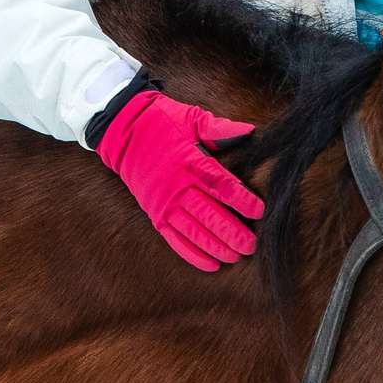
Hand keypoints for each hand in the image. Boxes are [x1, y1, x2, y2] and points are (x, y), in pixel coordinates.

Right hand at [96, 88, 264, 270]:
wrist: (123, 131)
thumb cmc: (162, 122)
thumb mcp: (191, 118)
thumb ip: (219, 129)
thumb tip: (249, 131)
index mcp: (190, 161)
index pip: (222, 186)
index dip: (242, 200)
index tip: (260, 211)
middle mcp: (177, 187)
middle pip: (210, 215)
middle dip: (234, 232)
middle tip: (253, 245)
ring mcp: (165, 203)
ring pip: (195, 232)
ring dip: (217, 246)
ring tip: (236, 257)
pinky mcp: (155, 214)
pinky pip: (175, 240)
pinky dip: (193, 254)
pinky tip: (211, 264)